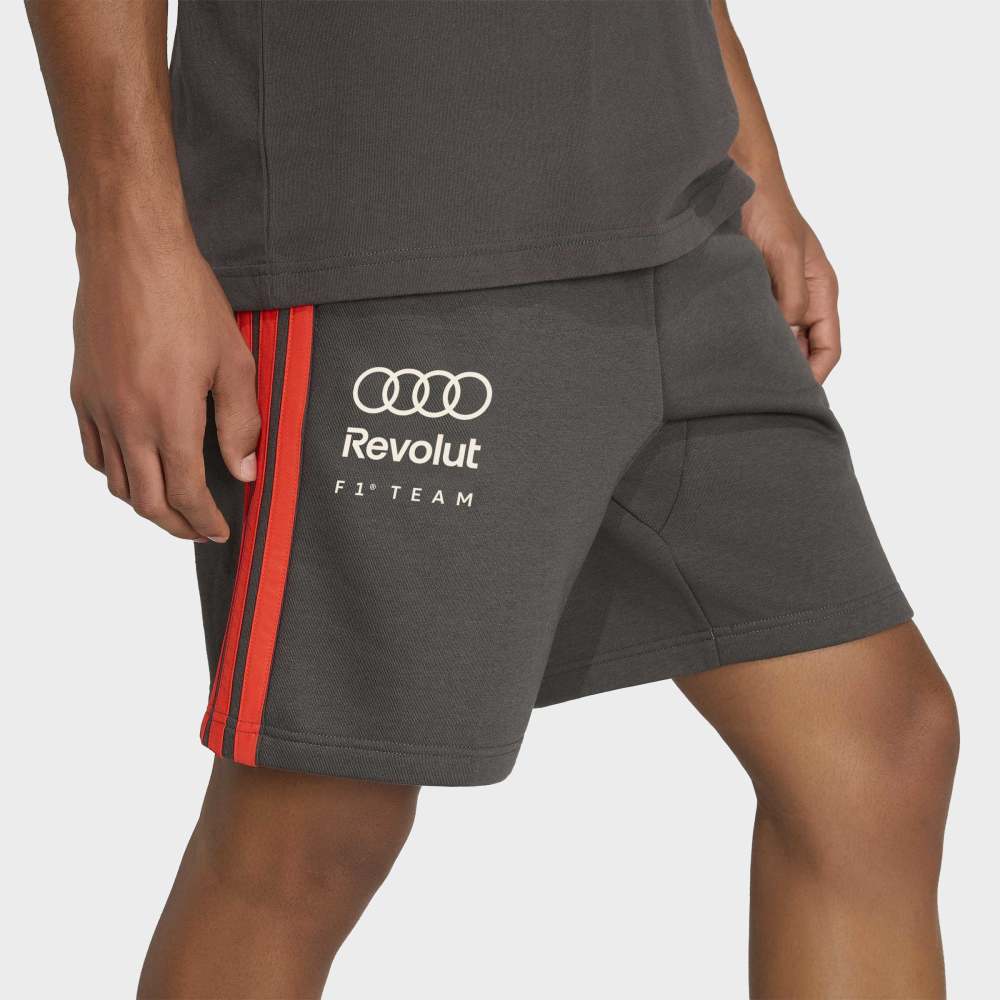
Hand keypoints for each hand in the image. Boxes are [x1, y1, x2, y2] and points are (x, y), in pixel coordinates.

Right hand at [71, 229, 259, 540]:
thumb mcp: (234, 361)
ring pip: (116, 482)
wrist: (131, 252)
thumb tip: (245, 470)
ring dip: (146, 503)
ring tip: (174, 504)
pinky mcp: (83, 392)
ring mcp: (99, 407)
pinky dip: (116, 472)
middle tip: (199, 529)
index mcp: (169, 416)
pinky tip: (138, 466)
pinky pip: (94, 451)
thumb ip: (241, 423)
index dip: (204, 521)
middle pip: (146, 500)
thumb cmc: (186, 298)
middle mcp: (127, 420)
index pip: (186, 493)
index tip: (220, 530)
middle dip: (177, 525)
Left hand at [740, 186, 840, 382]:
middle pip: (801, 350)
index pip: (828, 347)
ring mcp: (775, 296)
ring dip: (762, 356)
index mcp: (821, 291)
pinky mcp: (749, 292)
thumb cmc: (769, 210)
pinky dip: (744, 339)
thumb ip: (790, 297)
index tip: (792, 396)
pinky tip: (725, 351)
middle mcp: (800, 298)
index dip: (814, 374)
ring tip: (740, 378)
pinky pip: (752, 325)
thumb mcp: (785, 255)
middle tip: (759, 395)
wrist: (737, 181)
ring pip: (775, 340)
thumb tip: (788, 334)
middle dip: (786, 372)